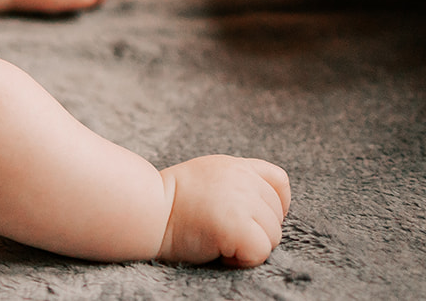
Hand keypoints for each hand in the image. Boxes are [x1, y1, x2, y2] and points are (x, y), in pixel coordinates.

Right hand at [157, 155, 291, 266]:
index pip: (279, 181)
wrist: (146, 210)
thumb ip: (234, 182)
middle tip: (221, 231)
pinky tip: (219, 251)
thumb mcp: (206, 175)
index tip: (253, 218)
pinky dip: (242, 260)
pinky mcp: (238, 226)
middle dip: (256, 230)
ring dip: (248, 246)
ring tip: (217, 239)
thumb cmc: (169, 201)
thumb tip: (260, 204)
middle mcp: (243, 179)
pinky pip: (260, 251)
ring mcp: (243, 201)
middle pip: (277, 216)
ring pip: (272, 236)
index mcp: (236, 166)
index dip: (275, 205)